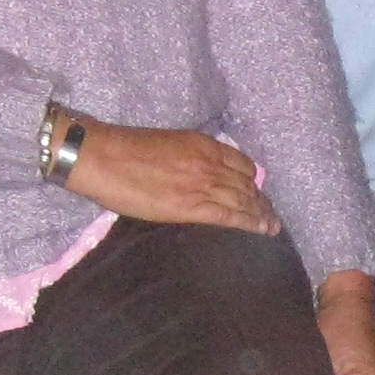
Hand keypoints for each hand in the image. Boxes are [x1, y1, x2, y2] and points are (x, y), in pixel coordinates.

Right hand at [64, 118, 281, 237]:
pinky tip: (263, 230)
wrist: (103, 157)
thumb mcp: (167, 144)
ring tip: (271, 225)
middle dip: (260, 200)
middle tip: (270, 213)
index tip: (256, 190)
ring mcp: (203, 185)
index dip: (252, 179)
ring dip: (261, 213)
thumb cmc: (124, 149)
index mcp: (202, 144)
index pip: (241, 163)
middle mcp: (209, 163)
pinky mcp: (192, 207)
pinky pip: (231, 216)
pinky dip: (251, 223)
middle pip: (246, 183)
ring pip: (244, 200)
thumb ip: (188, 157)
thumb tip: (196, 175)